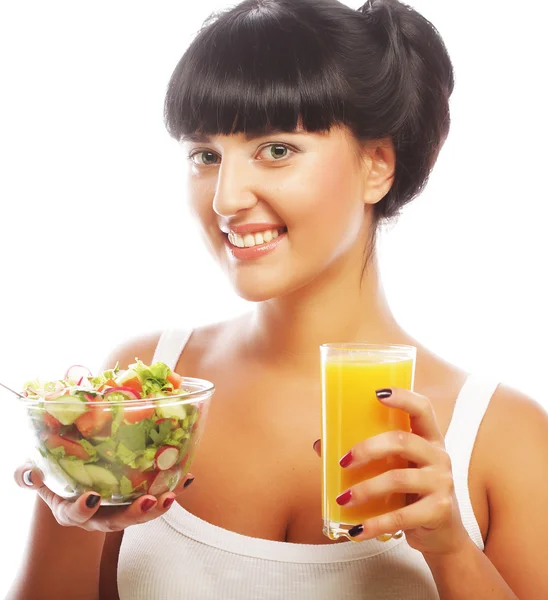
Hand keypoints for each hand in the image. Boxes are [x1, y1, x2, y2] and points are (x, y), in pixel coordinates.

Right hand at [14, 461, 194, 532]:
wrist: (77, 487)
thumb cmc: (57, 481)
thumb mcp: (40, 479)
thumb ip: (29, 476)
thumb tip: (29, 472)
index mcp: (74, 511)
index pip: (76, 515)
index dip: (83, 509)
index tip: (90, 498)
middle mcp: (100, 515)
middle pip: (117, 522)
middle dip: (134, 514)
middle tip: (148, 501)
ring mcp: (121, 509)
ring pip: (141, 514)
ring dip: (158, 506)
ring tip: (171, 495)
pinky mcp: (138, 497)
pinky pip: (157, 496)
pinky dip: (174, 488)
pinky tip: (188, 478)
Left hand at [314, 388, 469, 556]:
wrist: (442, 535)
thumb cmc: (412, 492)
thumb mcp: (397, 468)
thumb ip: (367, 455)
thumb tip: (321, 444)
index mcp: (429, 438)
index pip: (422, 408)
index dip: (402, 397)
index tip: (377, 392)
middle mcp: (439, 456)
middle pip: (402, 441)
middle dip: (367, 449)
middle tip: (343, 462)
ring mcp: (442, 484)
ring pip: (398, 478)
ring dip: (365, 489)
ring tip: (344, 498)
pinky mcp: (438, 512)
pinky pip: (401, 516)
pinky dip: (374, 524)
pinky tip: (356, 529)